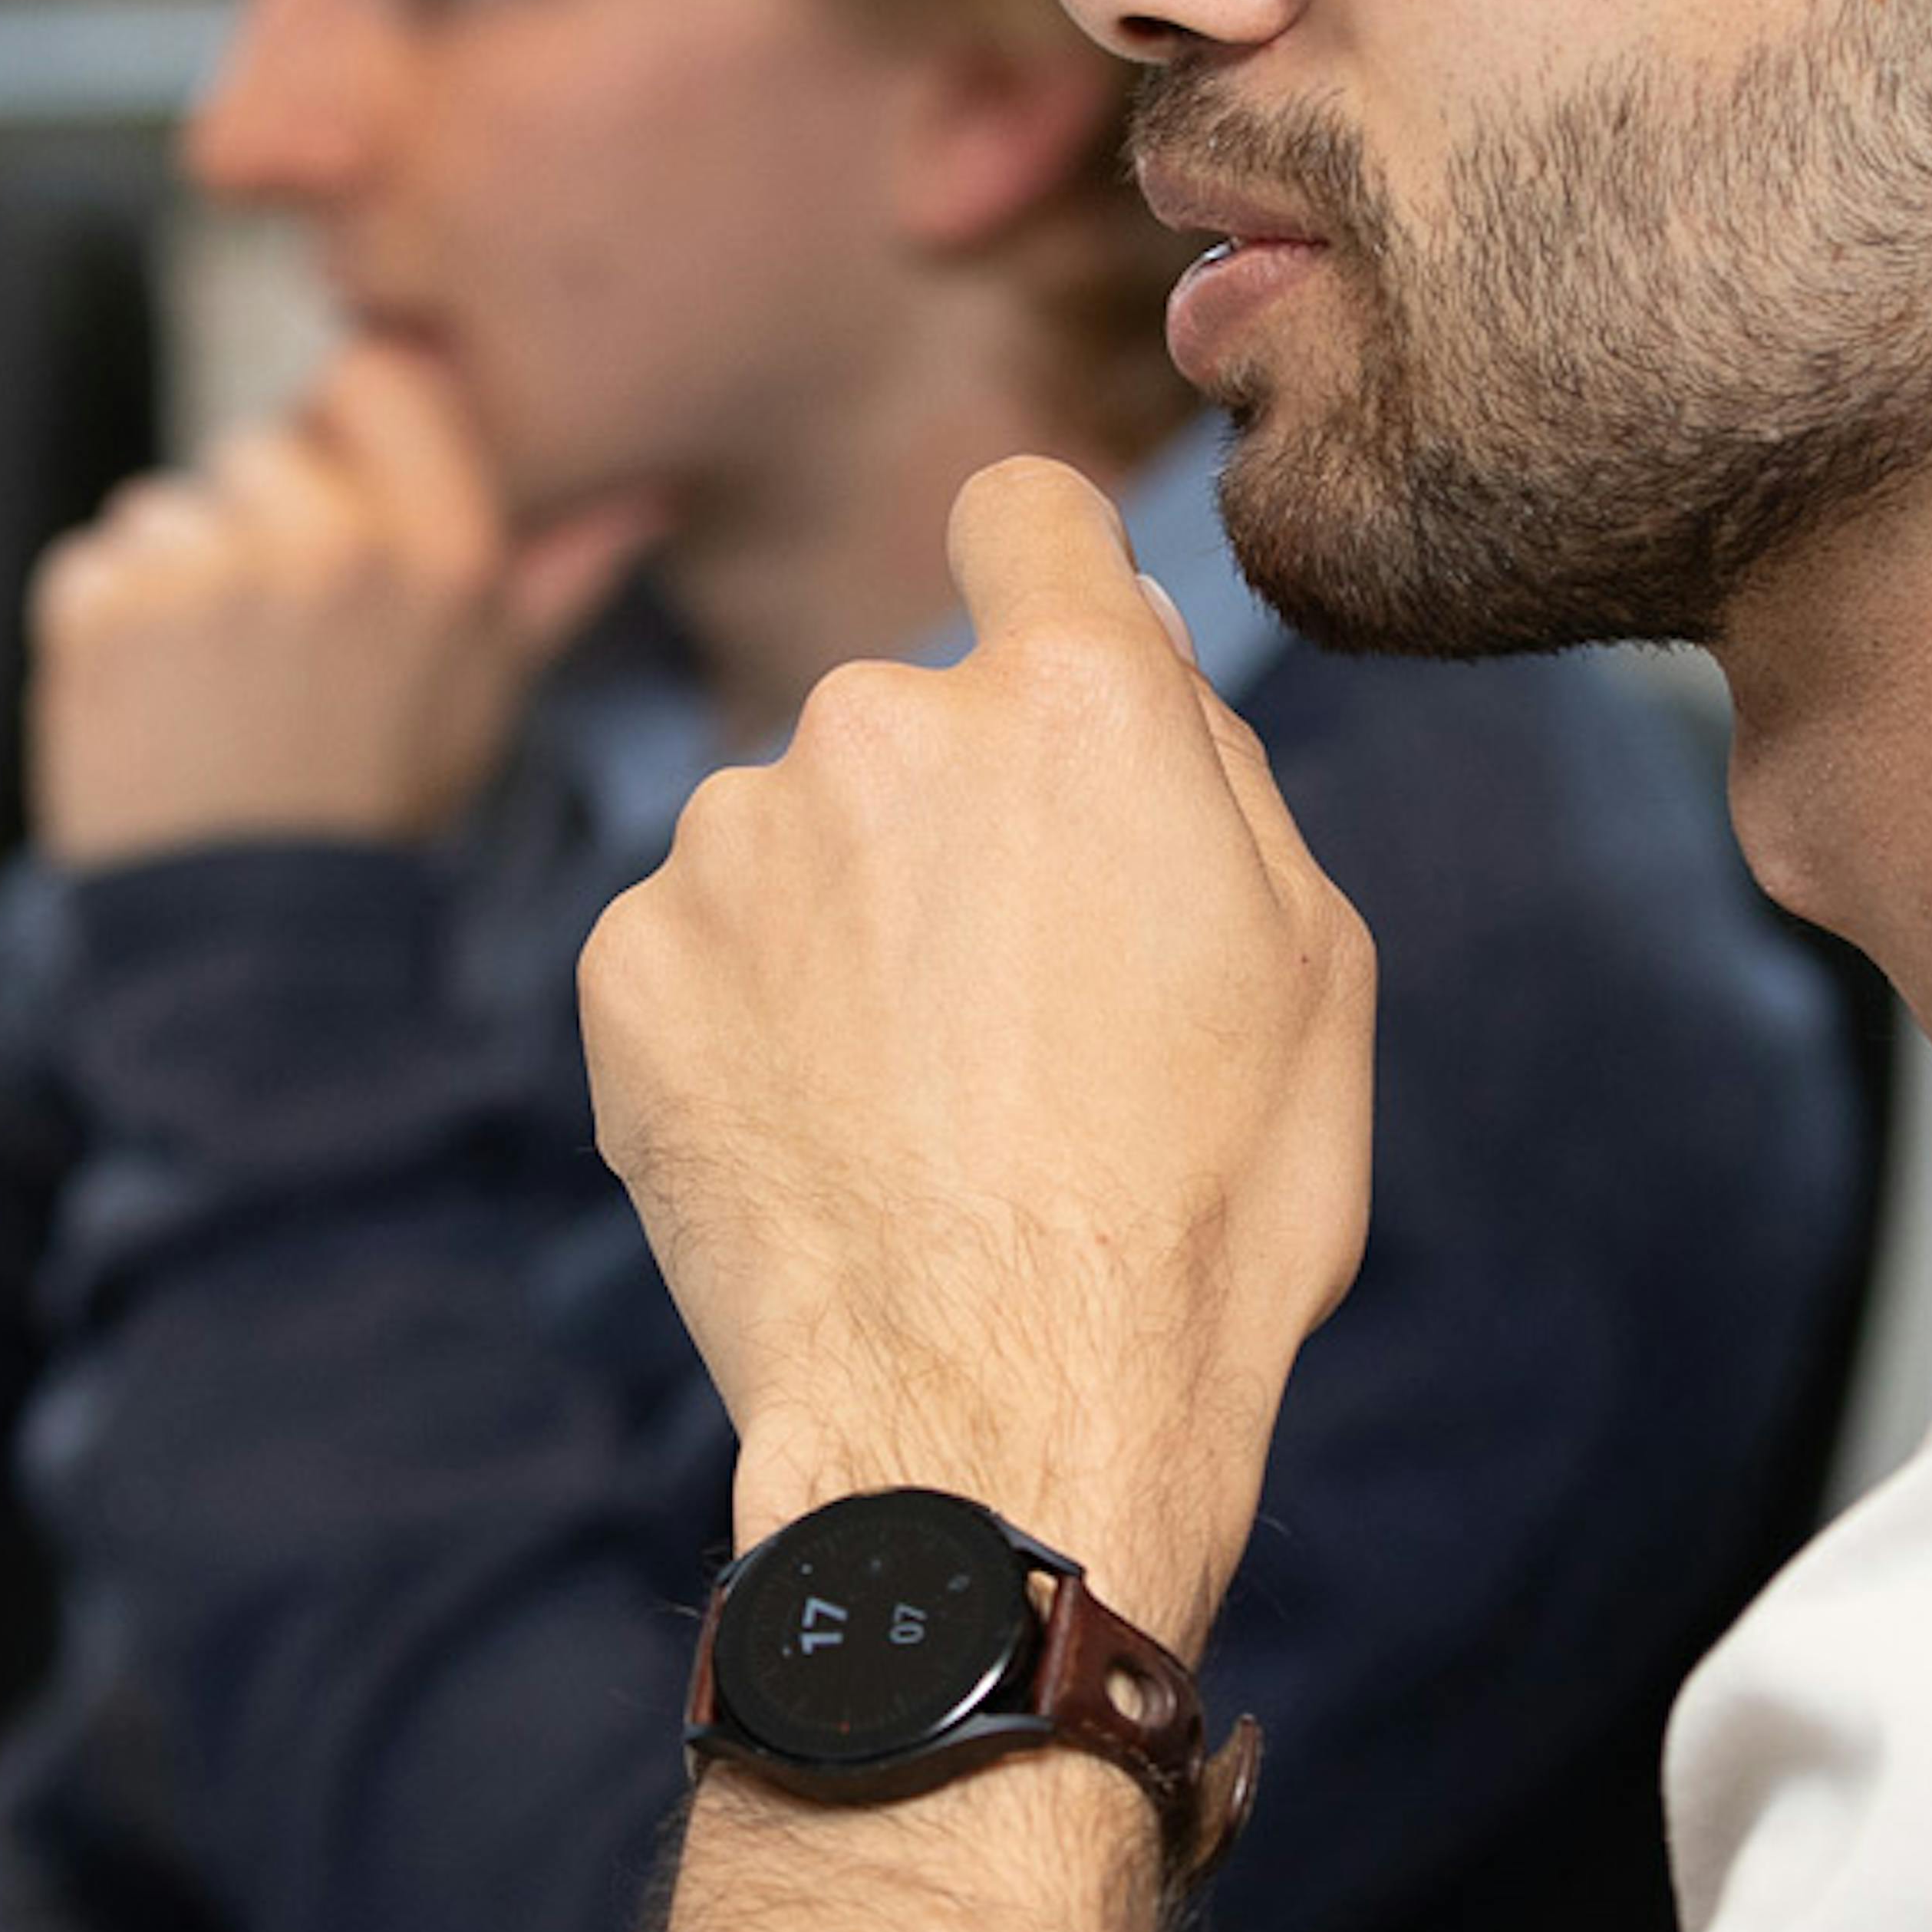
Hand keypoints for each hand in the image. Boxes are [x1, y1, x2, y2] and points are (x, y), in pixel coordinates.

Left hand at [31, 337, 663, 864]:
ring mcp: (210, 576)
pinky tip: (157, 699)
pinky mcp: (107, 614)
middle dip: (262, 522)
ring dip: (181, 574)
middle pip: (263, 443)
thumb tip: (648, 489)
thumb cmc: (379, 800)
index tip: (344, 495)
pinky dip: (109, 623)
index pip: (377, 373)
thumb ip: (559, 574)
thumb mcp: (488, 689)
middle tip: (279, 636)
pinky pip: (97, 563)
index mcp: (442, 555)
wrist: (254, 936)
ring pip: (174, 504)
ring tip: (217, 680)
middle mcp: (331, 547)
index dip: (349, 426)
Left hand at [579, 456, 1374, 1643]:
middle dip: (952, 822)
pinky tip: (816, 1139)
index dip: (1038, 576)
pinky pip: (696, 948)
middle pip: (913, 719)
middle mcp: (881, 722)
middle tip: (1014, 1006)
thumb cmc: (1197, 1211)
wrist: (996, 1419)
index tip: (1038, 659)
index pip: (1025, 512)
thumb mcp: (1308, 963)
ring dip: (839, 925)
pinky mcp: (623, 962)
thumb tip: (1125, 645)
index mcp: (1075, 698)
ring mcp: (732, 841)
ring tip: (914, 1101)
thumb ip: (1204, 764)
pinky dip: (743, 1020)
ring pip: (795, 838)